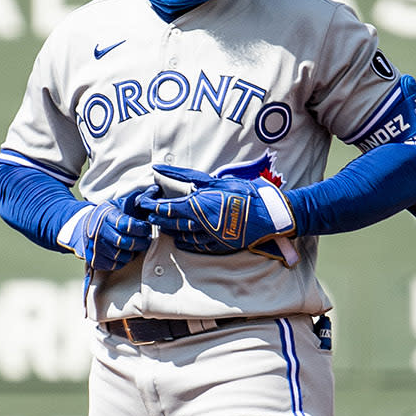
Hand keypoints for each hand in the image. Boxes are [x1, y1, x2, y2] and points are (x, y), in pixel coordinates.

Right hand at [66, 188, 157, 271]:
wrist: (80, 227)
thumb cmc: (108, 216)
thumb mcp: (120, 204)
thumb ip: (138, 200)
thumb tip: (156, 190)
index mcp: (107, 216)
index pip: (127, 225)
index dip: (142, 228)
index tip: (147, 228)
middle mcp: (98, 232)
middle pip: (126, 243)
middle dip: (141, 242)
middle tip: (145, 239)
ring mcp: (95, 247)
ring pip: (122, 256)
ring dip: (133, 252)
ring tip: (134, 245)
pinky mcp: (94, 260)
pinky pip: (115, 265)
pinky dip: (123, 261)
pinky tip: (124, 252)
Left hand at [140, 164, 298, 265]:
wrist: (271, 215)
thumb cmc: (246, 193)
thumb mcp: (217, 181)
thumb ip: (187, 176)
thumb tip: (160, 169)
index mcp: (199, 205)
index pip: (166, 207)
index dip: (152, 205)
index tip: (144, 201)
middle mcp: (201, 224)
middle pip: (170, 223)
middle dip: (157, 218)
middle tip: (149, 213)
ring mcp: (211, 237)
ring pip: (182, 236)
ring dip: (170, 231)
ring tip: (163, 225)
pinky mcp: (220, 246)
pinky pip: (196, 246)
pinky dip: (185, 243)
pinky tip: (180, 240)